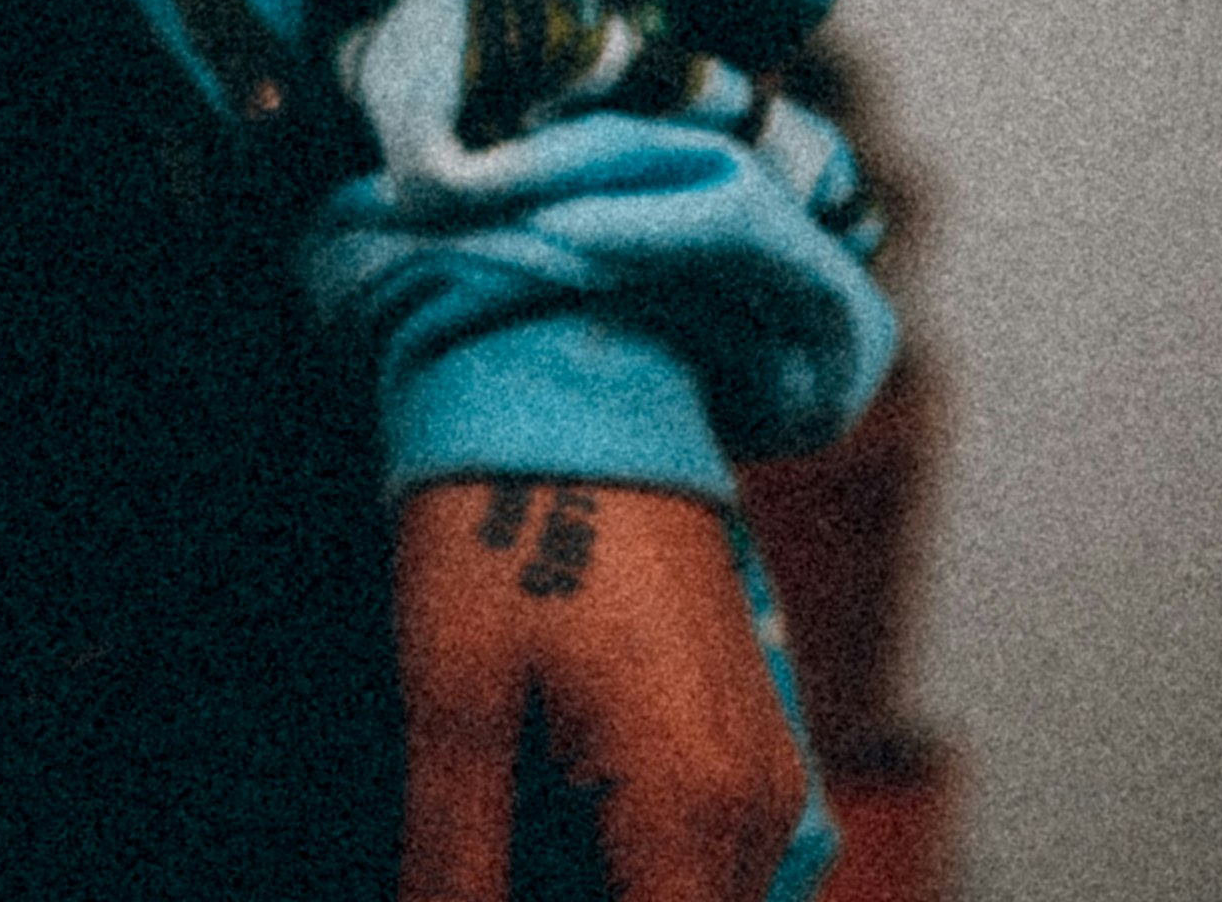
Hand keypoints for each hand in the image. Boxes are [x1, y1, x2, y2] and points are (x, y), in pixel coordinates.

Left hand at [391, 474, 813, 901]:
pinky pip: (704, 860)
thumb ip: (457, 862)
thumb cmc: (501, 519)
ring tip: (509, 809)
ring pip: (689, 899)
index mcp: (691, 809)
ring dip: (609, 878)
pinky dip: (632, 860)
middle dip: (572, 889)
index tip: (479, 881)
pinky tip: (545, 800)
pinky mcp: (752, 745)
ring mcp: (768, 775)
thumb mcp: (453, 697)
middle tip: (480, 842)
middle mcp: (758, 808)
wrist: (572, 371)